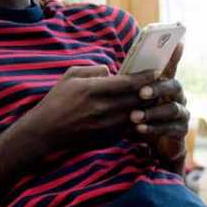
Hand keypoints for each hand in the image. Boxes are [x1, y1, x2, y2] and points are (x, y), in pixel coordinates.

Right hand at [15, 65, 157, 153]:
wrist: (45, 132)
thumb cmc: (56, 101)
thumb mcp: (69, 77)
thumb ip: (92, 70)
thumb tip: (111, 70)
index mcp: (93, 90)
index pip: (128, 82)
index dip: (145, 76)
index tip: (156, 71)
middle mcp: (102, 108)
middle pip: (138, 98)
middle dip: (152, 90)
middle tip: (161, 83)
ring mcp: (107, 125)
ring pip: (138, 114)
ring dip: (148, 107)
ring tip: (155, 99)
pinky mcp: (108, 137)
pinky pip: (131, 127)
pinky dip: (139, 120)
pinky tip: (141, 114)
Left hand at [130, 43, 189, 166]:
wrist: (147, 142)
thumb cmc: (133, 114)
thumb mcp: (125, 98)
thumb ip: (120, 84)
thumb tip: (105, 71)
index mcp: (162, 82)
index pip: (169, 66)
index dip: (174, 55)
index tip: (177, 43)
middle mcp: (175, 95)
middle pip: (174, 85)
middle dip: (157, 89)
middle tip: (141, 93)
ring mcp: (181, 112)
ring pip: (173, 108)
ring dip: (153, 112)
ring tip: (134, 116)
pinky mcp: (180, 130)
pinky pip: (171, 128)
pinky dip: (155, 128)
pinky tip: (140, 129)